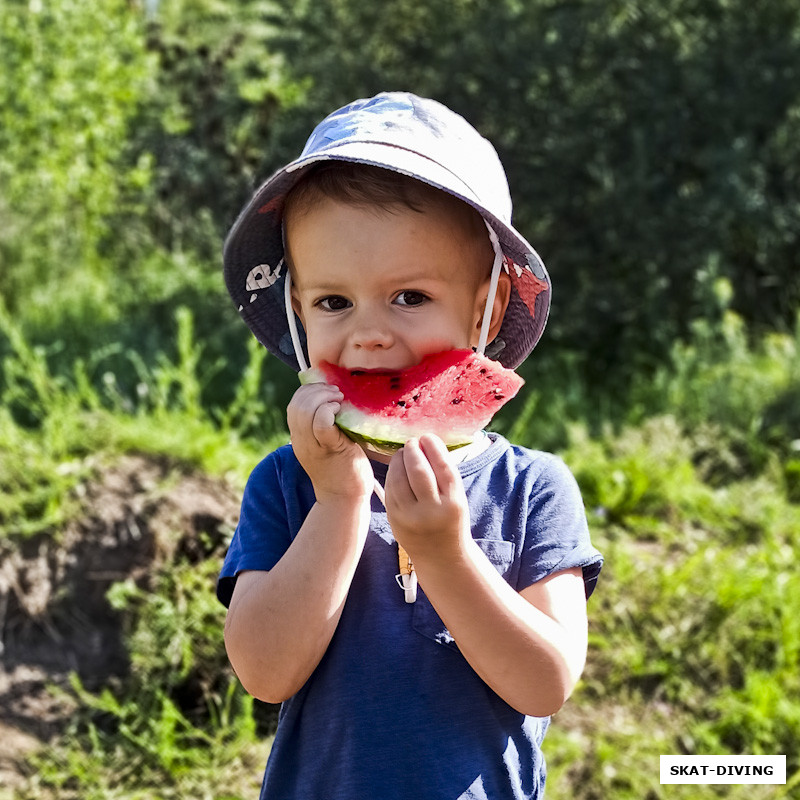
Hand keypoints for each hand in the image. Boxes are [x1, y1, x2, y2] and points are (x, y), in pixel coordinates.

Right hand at [287, 382, 372, 503]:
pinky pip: (322, 424)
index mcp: (299, 437)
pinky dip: (329, 411)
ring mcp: (313, 446)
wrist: (344, 499)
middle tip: (336, 394)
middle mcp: (301, 441)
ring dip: (325, 398)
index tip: (328, 391)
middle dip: (317, 391)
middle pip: (297, 405)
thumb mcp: (324, 445)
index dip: (309, 391)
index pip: (294, 405)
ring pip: (306, 412)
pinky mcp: (330, 449)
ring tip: (339, 400)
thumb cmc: (341, 468)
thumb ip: (322, 426)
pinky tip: (340, 411)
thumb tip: (333, 400)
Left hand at [384, 434, 469, 563]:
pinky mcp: (394, 519)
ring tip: (403, 452)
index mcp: (453, 503)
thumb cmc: (450, 519)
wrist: (441, 557)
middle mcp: (431, 511)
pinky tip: (396, 467)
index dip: (433, 447)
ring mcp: (410, 517)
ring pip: (399, 478)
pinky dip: (392, 473)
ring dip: (399, 459)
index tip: (428, 436)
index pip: (443, 468)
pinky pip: (390, 489)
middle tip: (413, 442)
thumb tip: (425, 442)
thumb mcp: (456, 498)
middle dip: (413, 450)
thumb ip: (444, 474)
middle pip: (418, 471)